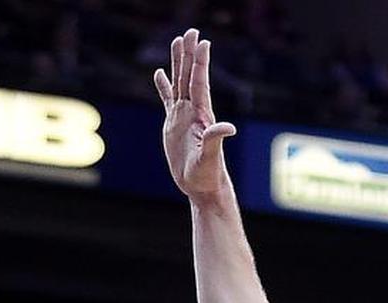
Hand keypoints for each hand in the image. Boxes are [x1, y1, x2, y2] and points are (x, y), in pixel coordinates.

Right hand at [154, 28, 236, 199]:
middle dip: (190, 54)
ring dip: (178, 63)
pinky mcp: (173, 125)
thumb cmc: (207, 175)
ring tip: (177, 41)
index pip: (199, 83)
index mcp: (200, 116)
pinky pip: (167, 99)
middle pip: (189, 77)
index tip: (203, 42)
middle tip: (190, 31)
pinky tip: (159, 73)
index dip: (201, 63)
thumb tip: (228, 128)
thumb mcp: (210, 158)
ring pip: (179, 83)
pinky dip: (163, 86)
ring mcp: (182, 117)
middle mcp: (192, 112)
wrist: (201, 187)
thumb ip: (216, 141)